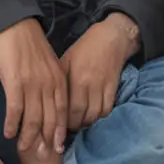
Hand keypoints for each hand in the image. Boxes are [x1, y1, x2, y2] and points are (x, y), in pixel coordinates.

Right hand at [0, 19, 68, 155]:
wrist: (15, 28)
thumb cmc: (31, 49)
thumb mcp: (50, 66)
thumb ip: (52, 85)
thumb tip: (50, 108)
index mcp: (59, 81)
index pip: (63, 111)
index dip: (59, 131)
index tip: (58, 148)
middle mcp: (48, 85)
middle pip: (49, 119)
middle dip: (45, 140)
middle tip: (41, 156)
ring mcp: (32, 84)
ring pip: (32, 118)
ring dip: (27, 136)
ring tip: (23, 149)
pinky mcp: (15, 82)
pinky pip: (15, 108)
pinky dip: (12, 123)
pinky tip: (8, 133)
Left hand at [61, 13, 137, 129]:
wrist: (111, 38)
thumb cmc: (84, 49)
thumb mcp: (66, 61)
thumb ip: (59, 81)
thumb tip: (48, 101)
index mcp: (74, 79)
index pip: (67, 109)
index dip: (62, 121)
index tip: (58, 123)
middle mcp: (89, 85)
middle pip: (82, 116)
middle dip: (75, 125)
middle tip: (69, 125)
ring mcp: (103, 87)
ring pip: (95, 115)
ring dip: (88, 121)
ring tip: (81, 120)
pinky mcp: (114, 88)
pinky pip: (107, 109)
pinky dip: (100, 115)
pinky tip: (94, 113)